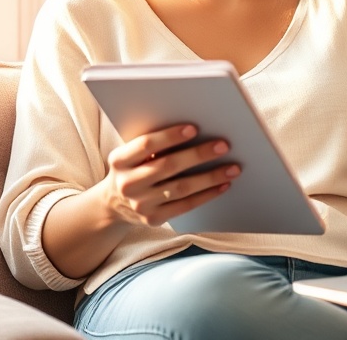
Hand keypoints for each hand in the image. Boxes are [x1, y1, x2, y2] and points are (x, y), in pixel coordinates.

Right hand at [105, 123, 240, 226]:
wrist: (113, 204)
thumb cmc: (132, 167)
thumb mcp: (131, 153)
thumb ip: (152, 143)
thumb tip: (195, 129)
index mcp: (120, 160)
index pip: (146, 144)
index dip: (170, 136)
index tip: (194, 128)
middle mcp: (128, 183)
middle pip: (168, 166)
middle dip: (198, 155)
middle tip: (223, 145)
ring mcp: (140, 204)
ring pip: (181, 188)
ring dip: (210, 177)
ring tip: (233, 168)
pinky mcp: (153, 219)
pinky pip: (185, 206)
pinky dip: (207, 195)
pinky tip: (223, 185)